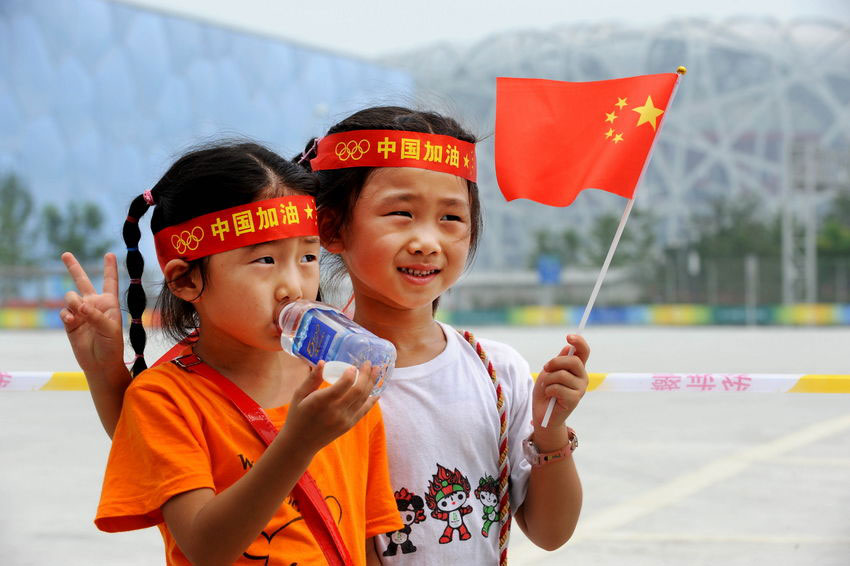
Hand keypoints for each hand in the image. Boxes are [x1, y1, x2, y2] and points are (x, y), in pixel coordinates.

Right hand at [60, 252, 125, 373]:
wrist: (100, 363)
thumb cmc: (112, 346)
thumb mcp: (110, 329)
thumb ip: (96, 315)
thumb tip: (80, 306)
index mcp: (110, 303)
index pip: (110, 282)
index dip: (110, 268)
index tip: (110, 254)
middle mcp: (94, 304)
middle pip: (83, 281)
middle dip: (74, 268)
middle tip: (65, 254)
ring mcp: (81, 312)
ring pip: (70, 296)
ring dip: (72, 302)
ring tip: (78, 314)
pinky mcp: (70, 321)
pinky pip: (64, 312)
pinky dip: (67, 315)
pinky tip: (72, 322)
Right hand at [282, 360, 377, 454]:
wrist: (300, 443)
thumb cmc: (297, 416)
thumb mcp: (299, 395)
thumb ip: (312, 379)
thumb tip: (322, 362)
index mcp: (322, 401)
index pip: (344, 384)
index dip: (352, 373)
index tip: (353, 366)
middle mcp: (336, 411)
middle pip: (358, 390)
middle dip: (366, 374)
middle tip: (369, 363)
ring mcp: (344, 419)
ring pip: (363, 399)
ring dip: (371, 383)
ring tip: (376, 371)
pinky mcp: (348, 425)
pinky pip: (364, 411)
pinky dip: (372, 401)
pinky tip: (377, 392)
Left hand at [531, 335, 589, 440]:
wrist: (542, 414)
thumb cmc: (545, 392)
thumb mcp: (548, 372)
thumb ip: (558, 361)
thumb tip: (567, 348)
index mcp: (576, 368)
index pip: (584, 351)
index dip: (579, 342)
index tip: (569, 337)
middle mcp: (582, 377)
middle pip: (573, 361)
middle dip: (555, 362)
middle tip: (545, 368)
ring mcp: (580, 388)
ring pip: (562, 375)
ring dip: (548, 380)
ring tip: (547, 387)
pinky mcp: (575, 399)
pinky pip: (558, 388)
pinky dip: (549, 390)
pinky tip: (550, 396)